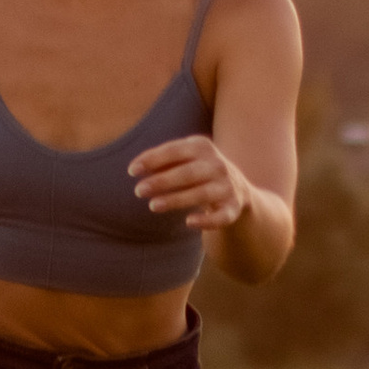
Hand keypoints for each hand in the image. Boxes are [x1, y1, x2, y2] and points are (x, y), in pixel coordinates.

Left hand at [129, 137, 250, 231]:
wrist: (236, 187)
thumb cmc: (198, 170)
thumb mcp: (184, 158)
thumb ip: (162, 160)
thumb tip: (136, 168)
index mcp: (202, 147)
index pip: (174, 151)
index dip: (152, 159)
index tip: (132, 171)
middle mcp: (217, 165)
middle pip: (187, 173)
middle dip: (162, 181)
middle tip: (138, 191)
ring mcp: (226, 186)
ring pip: (201, 194)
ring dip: (176, 200)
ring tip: (152, 206)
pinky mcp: (232, 207)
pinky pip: (220, 216)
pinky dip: (206, 220)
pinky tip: (189, 221)